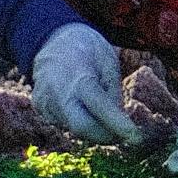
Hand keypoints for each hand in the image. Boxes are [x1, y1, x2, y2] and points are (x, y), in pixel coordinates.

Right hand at [29, 21, 138, 147]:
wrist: (51, 38)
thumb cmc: (86, 48)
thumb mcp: (108, 62)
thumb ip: (113, 93)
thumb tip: (119, 123)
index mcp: (79, 77)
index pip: (100, 108)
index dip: (119, 126)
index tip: (137, 139)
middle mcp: (57, 93)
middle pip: (82, 128)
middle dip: (105, 136)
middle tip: (123, 133)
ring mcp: (45, 102)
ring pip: (73, 128)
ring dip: (92, 127)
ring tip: (98, 107)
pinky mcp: (40, 108)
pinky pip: (63, 122)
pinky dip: (77, 119)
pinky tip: (80, 103)